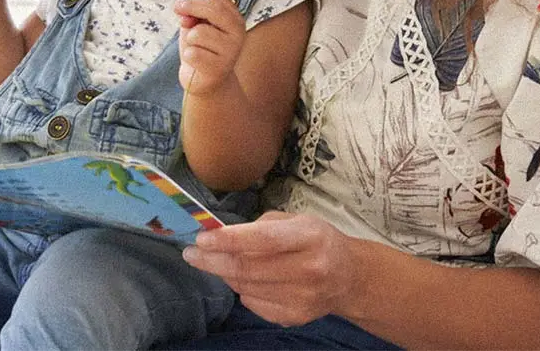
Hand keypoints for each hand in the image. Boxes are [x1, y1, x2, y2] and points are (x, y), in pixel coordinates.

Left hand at [173, 0, 244, 94]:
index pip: (218, 0)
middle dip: (191, 12)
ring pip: (198, 33)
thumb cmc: (200, 48)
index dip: (195, 2)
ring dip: (190, 41)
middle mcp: (239, 34)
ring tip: (197, 49)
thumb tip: (183, 14)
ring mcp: (231, 52)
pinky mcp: (220, 69)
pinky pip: (193, 53)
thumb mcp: (196, 25)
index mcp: (236, 20)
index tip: (181, 8)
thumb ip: (192, 15)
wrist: (204, 80)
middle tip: (182, 21)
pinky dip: (188, 57)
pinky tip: (197, 63)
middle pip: (213, 10)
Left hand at [181, 211, 365, 325]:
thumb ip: (261, 226)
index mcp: (310, 237)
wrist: (348, 277)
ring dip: (224, 274)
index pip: (263, 240)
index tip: (202, 239)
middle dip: (213, 260)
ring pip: (246, 287)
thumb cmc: (316, 241)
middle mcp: (309, 269)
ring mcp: (302, 298)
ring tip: (216, 262)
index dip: (228, 240)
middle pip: (248, 268)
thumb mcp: (296, 221)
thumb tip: (220, 236)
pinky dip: (241, 289)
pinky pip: (253, 303)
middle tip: (191, 254)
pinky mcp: (295, 317)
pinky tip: (245, 279)